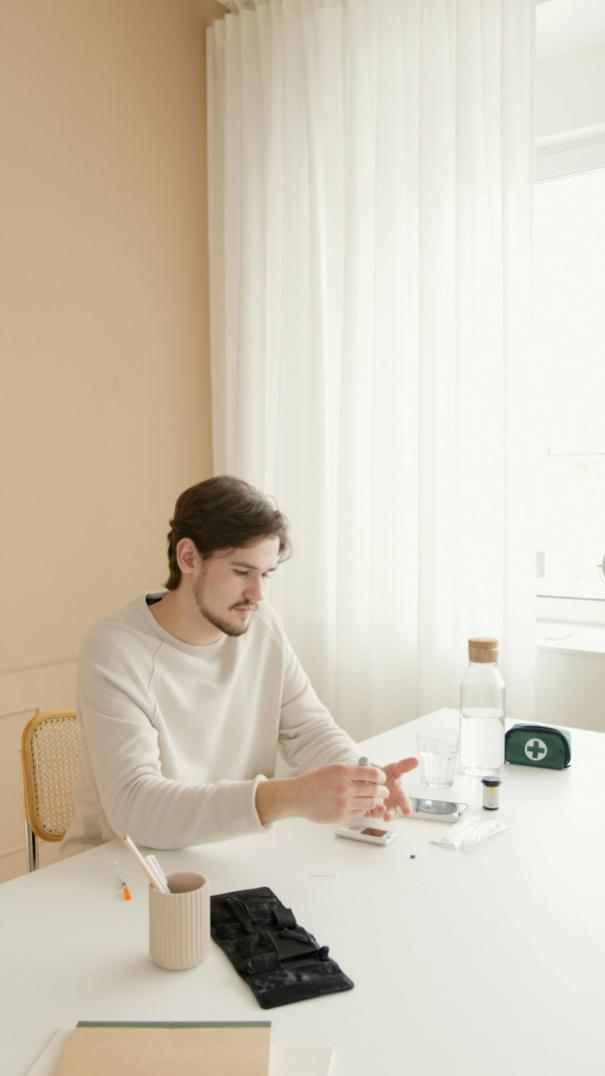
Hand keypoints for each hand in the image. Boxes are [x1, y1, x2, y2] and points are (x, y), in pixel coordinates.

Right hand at [256, 764, 388, 824]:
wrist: (298, 797)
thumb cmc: (313, 782)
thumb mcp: (332, 769)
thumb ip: (351, 772)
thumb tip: (368, 774)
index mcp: (343, 772)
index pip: (372, 773)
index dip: (380, 776)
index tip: (381, 778)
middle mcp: (344, 787)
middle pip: (374, 790)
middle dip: (382, 790)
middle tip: (383, 791)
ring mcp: (343, 803)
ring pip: (370, 803)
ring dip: (374, 801)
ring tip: (373, 798)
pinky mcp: (341, 816)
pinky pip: (360, 813)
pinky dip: (362, 809)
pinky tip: (360, 805)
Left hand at [364, 757, 418, 819]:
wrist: (372, 777)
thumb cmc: (386, 775)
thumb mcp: (394, 769)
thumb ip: (404, 766)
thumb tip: (416, 760)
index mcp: (399, 796)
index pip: (404, 803)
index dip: (406, 807)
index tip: (408, 812)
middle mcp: (390, 804)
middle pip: (392, 812)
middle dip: (390, 815)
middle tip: (387, 817)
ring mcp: (380, 807)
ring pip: (380, 814)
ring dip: (379, 813)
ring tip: (377, 808)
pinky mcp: (369, 809)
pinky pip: (368, 813)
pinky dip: (367, 811)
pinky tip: (366, 808)